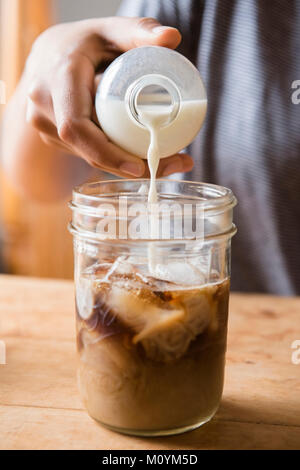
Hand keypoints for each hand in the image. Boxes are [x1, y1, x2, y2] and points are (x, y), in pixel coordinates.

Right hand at [25, 16, 193, 177]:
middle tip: (171, 164)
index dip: (105, 152)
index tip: (138, 166)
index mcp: (57, 78)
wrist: (49, 54)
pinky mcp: (53, 137)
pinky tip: (141, 157)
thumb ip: (140, 30)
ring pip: (88, 155)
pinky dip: (114, 159)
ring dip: (124, 165)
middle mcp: (44, 105)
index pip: (75, 126)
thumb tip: (172, 37)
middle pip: (87, 148)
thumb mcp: (111, 29)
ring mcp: (45, 124)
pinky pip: (85, 153)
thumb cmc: (82, 41)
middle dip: (128, 164)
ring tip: (165, 162)